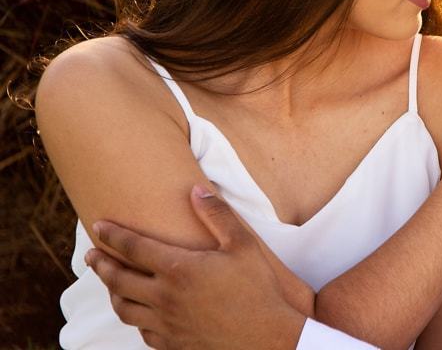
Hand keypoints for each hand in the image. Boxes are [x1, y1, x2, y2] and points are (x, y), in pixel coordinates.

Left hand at [86, 185, 308, 349]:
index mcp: (178, 269)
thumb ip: (218, 216)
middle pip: (119, 280)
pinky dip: (135, 319)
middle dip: (101, 265)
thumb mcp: (243, 245)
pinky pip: (143, 331)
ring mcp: (166, 324)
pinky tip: (140, 314)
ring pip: (125, 309)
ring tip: (110, 284)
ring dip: (112, 293)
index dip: (113, 235)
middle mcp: (164, 297)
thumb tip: (196, 191)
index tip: (98, 225)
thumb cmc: (257, 289)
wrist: (267, 339)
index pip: (134, 247)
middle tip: (90, 255)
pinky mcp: (173, 344)